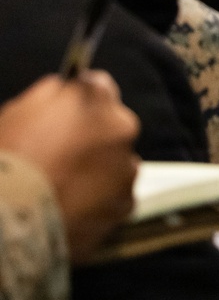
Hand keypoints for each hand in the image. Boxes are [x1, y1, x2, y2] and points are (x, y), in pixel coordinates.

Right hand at [0, 72, 139, 262]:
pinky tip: (72, 205)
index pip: (97, 87)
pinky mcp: (124, 203)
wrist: (10, 212)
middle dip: (93, 138)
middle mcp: (121, 130)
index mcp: (95, 100)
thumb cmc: (10, 158)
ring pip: (117, 164)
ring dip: (99, 171)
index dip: (81, 101)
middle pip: (112, 128)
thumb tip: (66, 90)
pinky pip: (116, 198)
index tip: (72, 111)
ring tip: (63, 185)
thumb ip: (52, 94)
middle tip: (61, 155)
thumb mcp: (20, 110)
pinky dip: (100, 201)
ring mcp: (126, 169)